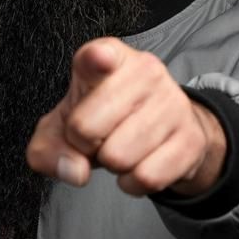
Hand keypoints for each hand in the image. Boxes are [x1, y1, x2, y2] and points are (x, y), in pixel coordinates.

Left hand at [25, 36, 226, 196]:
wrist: (161, 132)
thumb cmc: (101, 120)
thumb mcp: (61, 129)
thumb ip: (47, 151)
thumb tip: (74, 171)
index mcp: (108, 56)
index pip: (99, 55)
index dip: (97, 60)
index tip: (100, 60)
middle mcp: (145, 70)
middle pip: (86, 128)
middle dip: (84, 146)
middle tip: (99, 136)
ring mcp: (173, 102)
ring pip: (118, 157)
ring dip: (111, 166)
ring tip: (120, 147)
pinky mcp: (191, 136)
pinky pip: (147, 177)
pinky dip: (133, 183)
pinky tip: (138, 164)